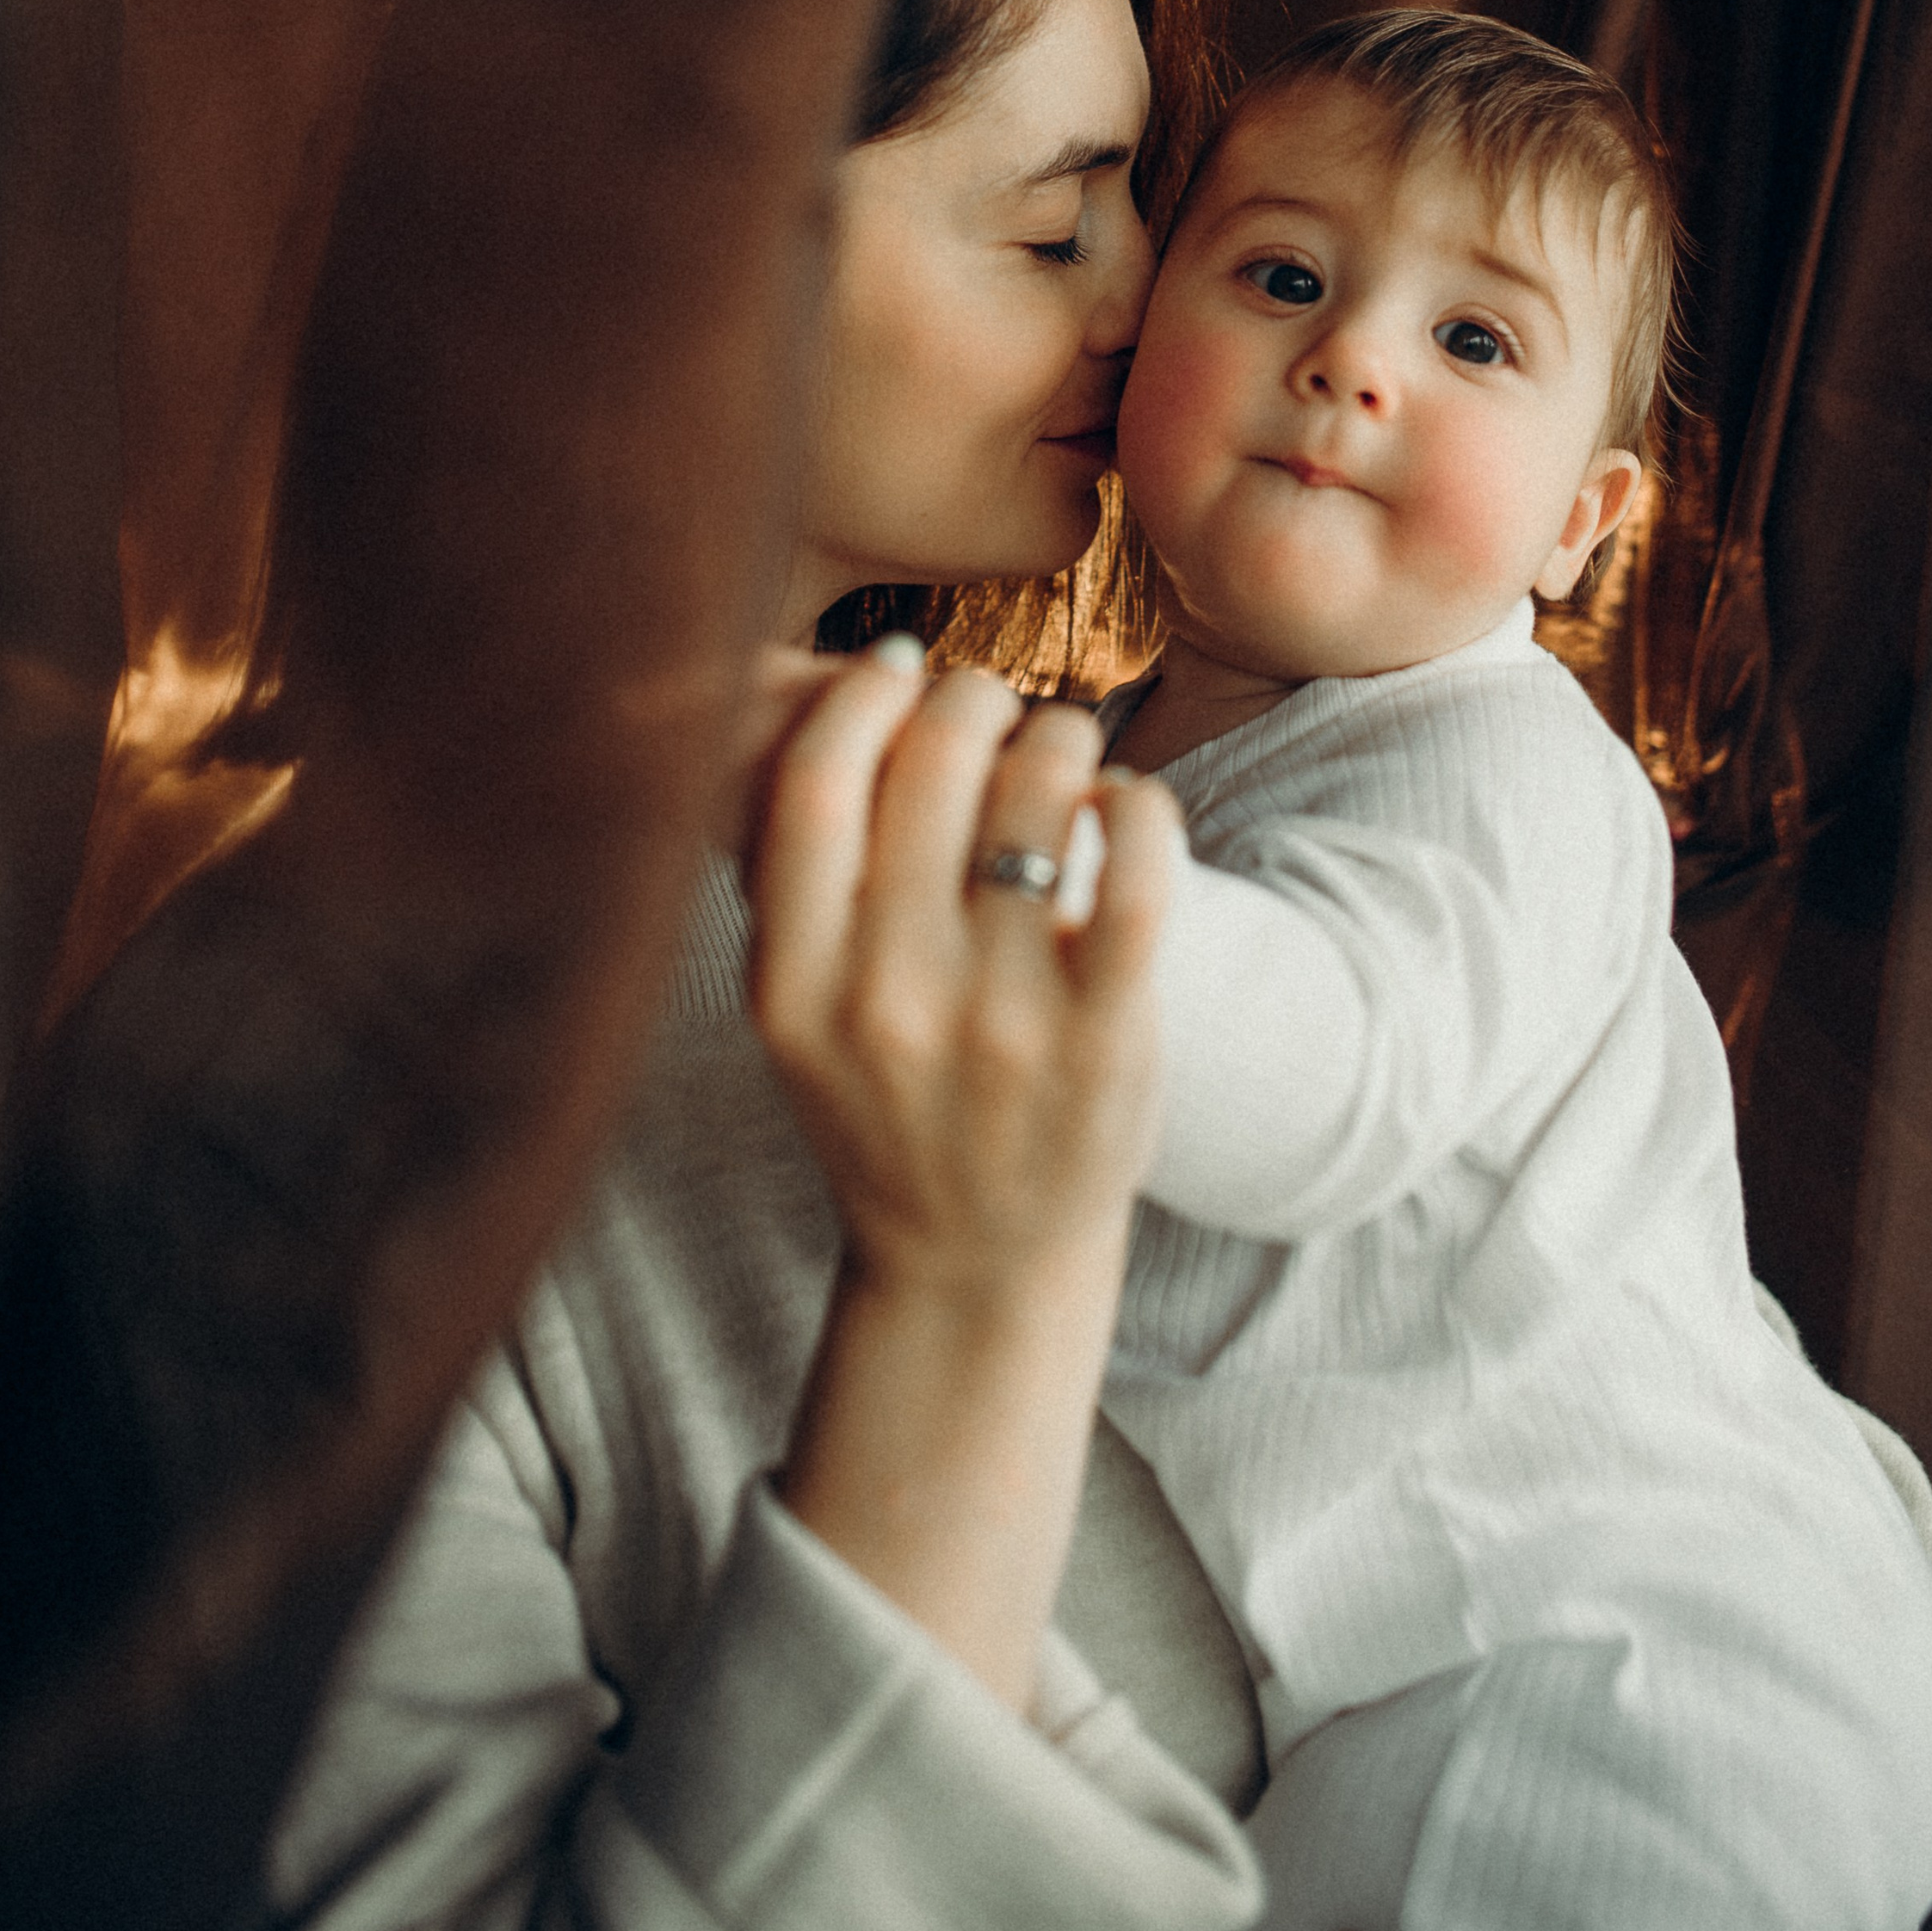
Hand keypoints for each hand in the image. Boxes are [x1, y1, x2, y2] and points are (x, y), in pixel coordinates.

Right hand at [743, 640, 1181, 1703]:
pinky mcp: (1105, 1043)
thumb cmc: (886, 1101)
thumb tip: (833, 688)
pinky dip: (1139, 805)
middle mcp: (887, 1003)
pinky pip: (1139, 873)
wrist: (975, 1262)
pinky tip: (1126, 803)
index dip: (861, 696)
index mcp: (792, 987)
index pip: (813, 785)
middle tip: (989, 701)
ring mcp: (1001, 1027)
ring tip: (1061, 745)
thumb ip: (794, 874)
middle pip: (931, 767)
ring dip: (1059, 736)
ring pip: (1040, 794)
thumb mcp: (795, 1010)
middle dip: (971, 698)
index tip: (894, 668)